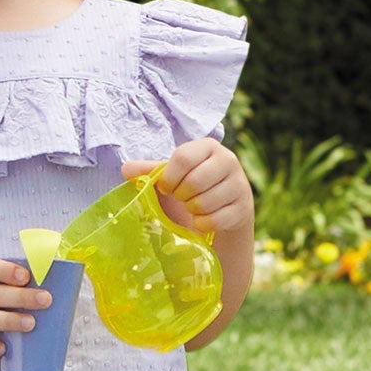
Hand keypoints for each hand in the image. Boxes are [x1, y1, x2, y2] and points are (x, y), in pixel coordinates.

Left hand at [122, 138, 253, 234]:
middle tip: (181, 198)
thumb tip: (126, 169)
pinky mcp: (243, 208)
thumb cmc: (192, 188)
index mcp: (208, 146)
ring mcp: (239, 184)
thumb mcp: (172, 177)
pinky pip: (215, 220)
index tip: (166, 187)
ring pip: (205, 202)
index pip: (183, 157)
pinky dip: (202, 224)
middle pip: (194, 181)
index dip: (169, 177)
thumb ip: (150, 172)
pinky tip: (203, 219)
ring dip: (192, 210)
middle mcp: (228, 160)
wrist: (223, 210)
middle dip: (181, 196)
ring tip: (193, 207)